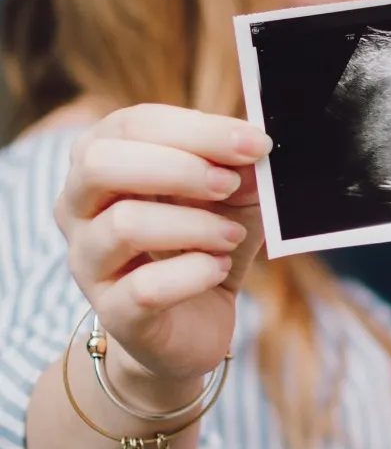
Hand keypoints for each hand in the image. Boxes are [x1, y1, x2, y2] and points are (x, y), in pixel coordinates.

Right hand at [55, 105, 272, 384]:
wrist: (193, 323)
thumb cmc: (203, 241)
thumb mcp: (230, 195)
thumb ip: (239, 167)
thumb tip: (254, 145)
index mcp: (101, 160)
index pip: (132, 124)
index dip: (197, 129)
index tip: (254, 143)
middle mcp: (78, 207)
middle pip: (101, 164)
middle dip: (178, 168)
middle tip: (229, 184)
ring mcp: (88, 262)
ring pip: (124, 225)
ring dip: (194, 224)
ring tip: (231, 235)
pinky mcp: (113, 312)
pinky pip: (145, 288)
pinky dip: (193, 273)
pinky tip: (217, 268)